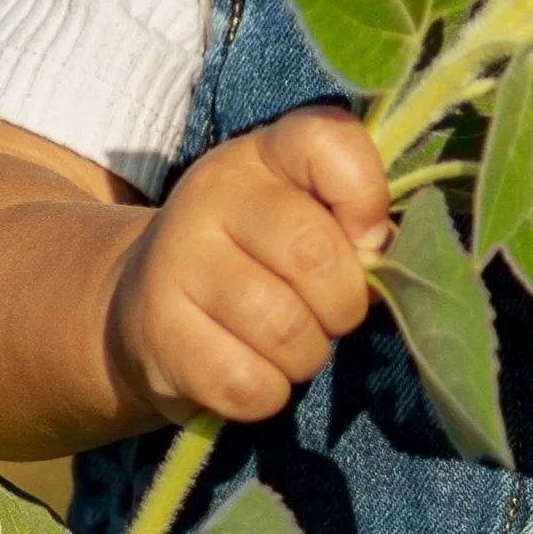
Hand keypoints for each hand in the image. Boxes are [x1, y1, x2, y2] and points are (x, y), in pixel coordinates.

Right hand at [105, 107, 390, 425]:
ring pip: (286, 331)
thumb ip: (355, 224)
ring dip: (307, 355)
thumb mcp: (303, 217)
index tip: (366, 239)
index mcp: (261, 154)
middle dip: (343, 303)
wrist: (147, 308)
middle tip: (329, 311)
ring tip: (289, 343)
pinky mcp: (159, 335)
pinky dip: (269, 393)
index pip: (328, 140)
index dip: (366, 196)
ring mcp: (176, 262)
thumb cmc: (254, 259)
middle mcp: (211, 194)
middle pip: (314, 252)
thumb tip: (385, 255)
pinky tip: (251, 370)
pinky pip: (250, 385)